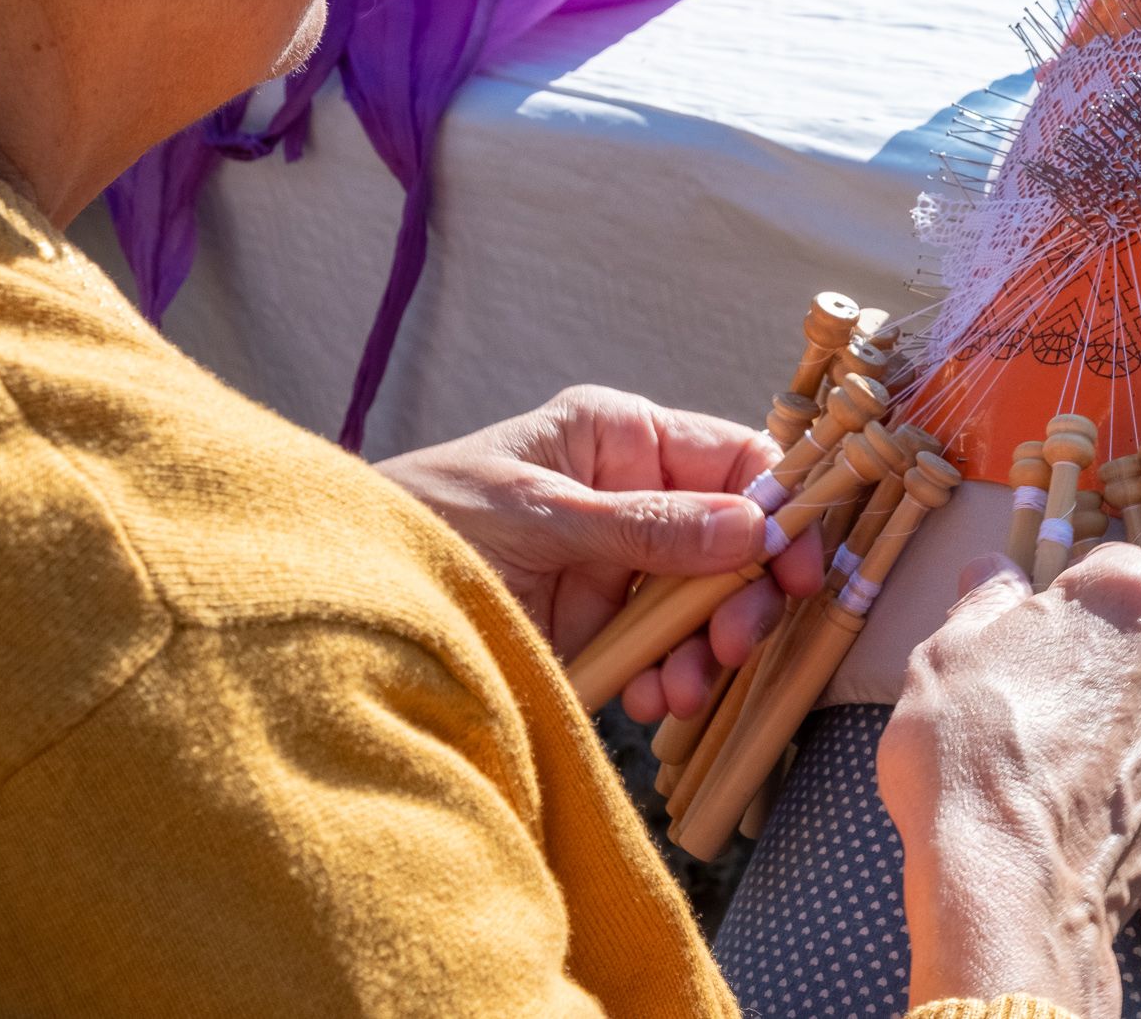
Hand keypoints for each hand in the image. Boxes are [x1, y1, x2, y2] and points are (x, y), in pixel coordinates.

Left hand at [375, 385, 822, 721]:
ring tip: (677, 692)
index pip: (735, 458)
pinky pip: (666, 656)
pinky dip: (669, 683)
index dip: (780, 508)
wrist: (341, 609)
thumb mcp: (538, 518)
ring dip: (706, 653)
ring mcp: (618, 567)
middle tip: (733, 645)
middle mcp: (631, 497)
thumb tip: (755, 527)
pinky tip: (646, 701)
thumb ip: (648, 526)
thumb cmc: (423, 524)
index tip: (800, 567)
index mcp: (619, 439)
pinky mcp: (600, 630)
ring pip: (708, 606)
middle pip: (736, 541)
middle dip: (743, 596)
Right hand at [877, 546, 1140, 1018]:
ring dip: (1110, 729)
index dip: (1059, 599)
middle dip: (1091, 663)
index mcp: (1135, 600)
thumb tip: (994, 572)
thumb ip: (985, 599)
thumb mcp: (950, 648)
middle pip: (1137, 644)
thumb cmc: (971, 748)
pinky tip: (1070, 814)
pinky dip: (1122, 795)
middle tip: (1025, 701)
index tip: (1023, 633)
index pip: (1107, 567)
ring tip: (1044, 767)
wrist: (1007, 884)